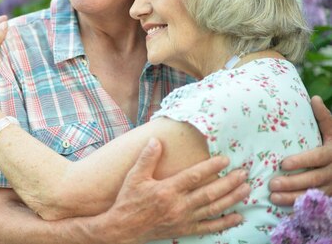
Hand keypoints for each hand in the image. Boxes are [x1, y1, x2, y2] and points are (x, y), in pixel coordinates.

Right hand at [92, 138, 248, 243]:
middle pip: (210, 193)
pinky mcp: (184, 230)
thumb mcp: (134, 176)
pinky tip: (238, 217)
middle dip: (229, 183)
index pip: (194, 176)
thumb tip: (157, 140)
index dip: (211, 167)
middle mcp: (178, 205)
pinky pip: (209, 227)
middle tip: (244, 173)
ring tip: (246, 189)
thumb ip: (147, 158)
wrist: (124, 228)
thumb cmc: (128, 200)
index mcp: (167, 190)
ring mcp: (184, 219)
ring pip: (213, 209)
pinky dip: (225, 223)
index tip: (225, 160)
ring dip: (232, 199)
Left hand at [269, 95, 331, 205]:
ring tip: (273, 197)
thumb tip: (315, 99)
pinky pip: (313, 202)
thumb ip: (324, 118)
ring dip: (293, 197)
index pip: (318, 158)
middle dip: (293, 182)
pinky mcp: (328, 196)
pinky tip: (283, 207)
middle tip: (272, 184)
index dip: (302, 161)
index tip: (283, 164)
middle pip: (314, 178)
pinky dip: (299, 205)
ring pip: (313, 193)